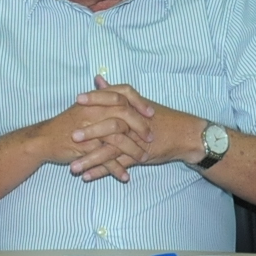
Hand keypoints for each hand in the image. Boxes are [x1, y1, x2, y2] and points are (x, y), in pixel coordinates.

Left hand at [64, 79, 205, 181]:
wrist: (184, 135)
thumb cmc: (160, 118)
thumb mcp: (139, 103)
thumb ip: (115, 92)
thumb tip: (98, 79)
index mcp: (132, 107)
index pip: (112, 99)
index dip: (95, 99)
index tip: (77, 99)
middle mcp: (133, 123)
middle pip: (109, 126)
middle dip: (88, 133)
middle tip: (70, 137)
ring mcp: (135, 141)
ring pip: (110, 150)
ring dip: (90, 160)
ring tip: (72, 168)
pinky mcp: (137, 157)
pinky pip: (117, 165)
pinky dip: (102, 172)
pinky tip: (87, 177)